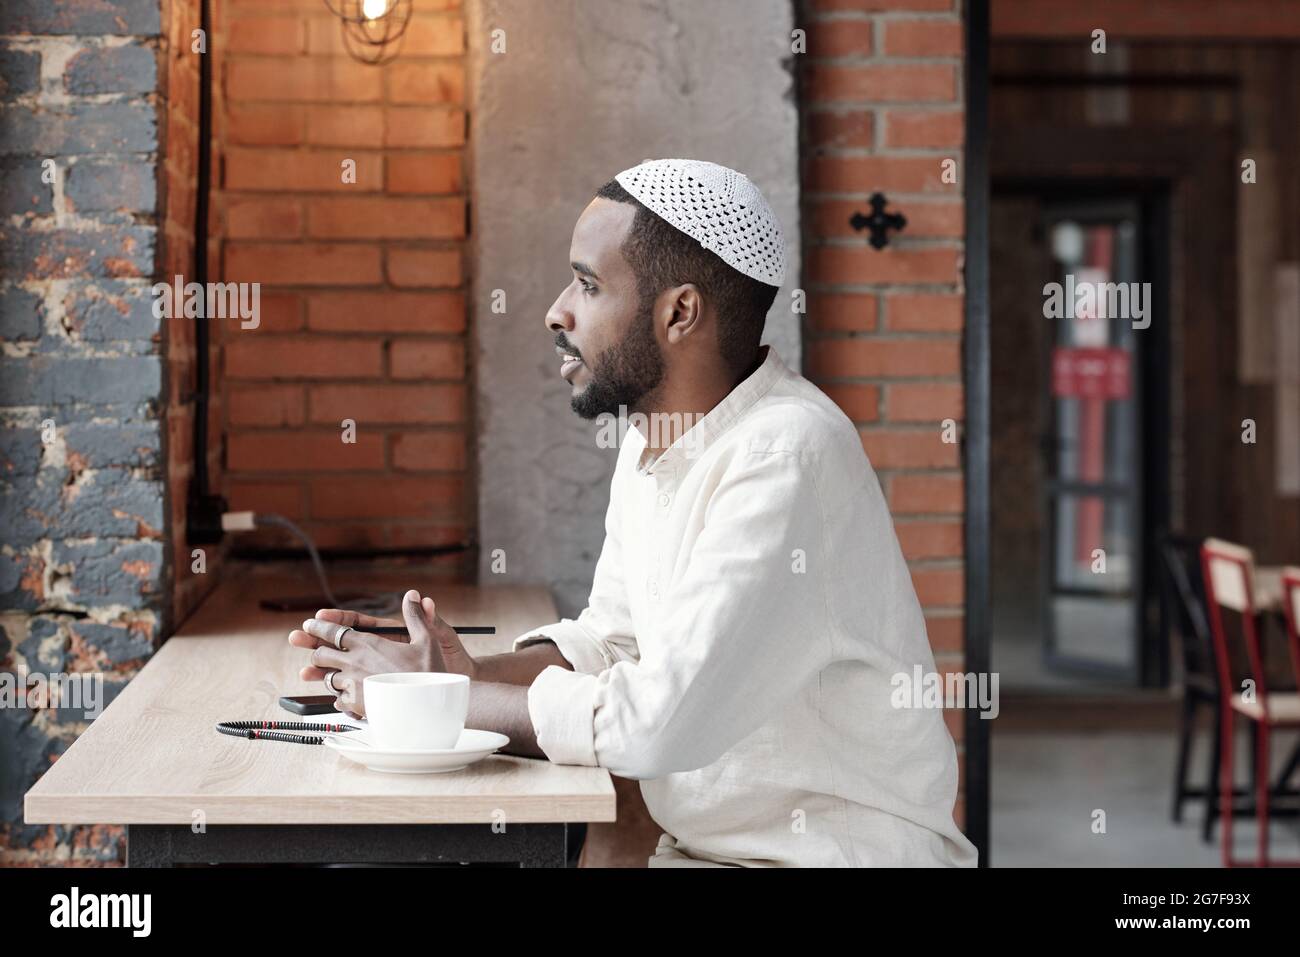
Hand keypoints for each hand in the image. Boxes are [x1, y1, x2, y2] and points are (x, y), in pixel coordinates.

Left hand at [287, 591, 476, 716]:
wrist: (425, 707)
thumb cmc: (427, 674)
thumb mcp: (426, 640)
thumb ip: (415, 616)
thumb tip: (412, 595)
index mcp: (367, 644)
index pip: (334, 631)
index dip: (319, 626)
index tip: (309, 624)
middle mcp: (354, 663)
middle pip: (321, 654)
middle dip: (316, 650)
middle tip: (314, 648)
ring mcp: (351, 685)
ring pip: (326, 678)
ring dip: (326, 674)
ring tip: (328, 674)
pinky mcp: (354, 704)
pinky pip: (337, 699)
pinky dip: (340, 696)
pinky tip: (346, 696)